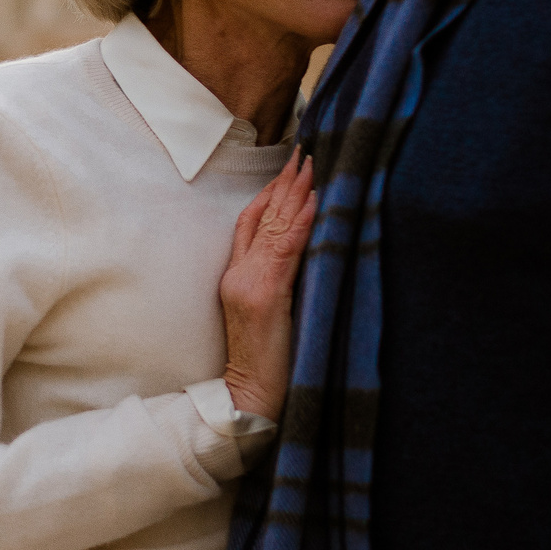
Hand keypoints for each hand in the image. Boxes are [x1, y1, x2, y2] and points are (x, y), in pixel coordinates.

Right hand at [220, 150, 315, 419]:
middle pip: (260, 217)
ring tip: (310, 166)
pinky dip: (301, 222)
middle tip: (303, 154)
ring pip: (273, 227)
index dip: (267, 194)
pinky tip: (314, 201)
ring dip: (294, 194)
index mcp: (236, 277)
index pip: (248, 223)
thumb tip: (304, 253)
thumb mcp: (267, 314)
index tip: (286, 170)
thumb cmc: (265, 362)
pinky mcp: (267, 295)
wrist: (251, 394)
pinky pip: (286, 250)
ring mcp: (250, 283)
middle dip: (283, 184)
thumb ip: (275, 281)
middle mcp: (239, 274)